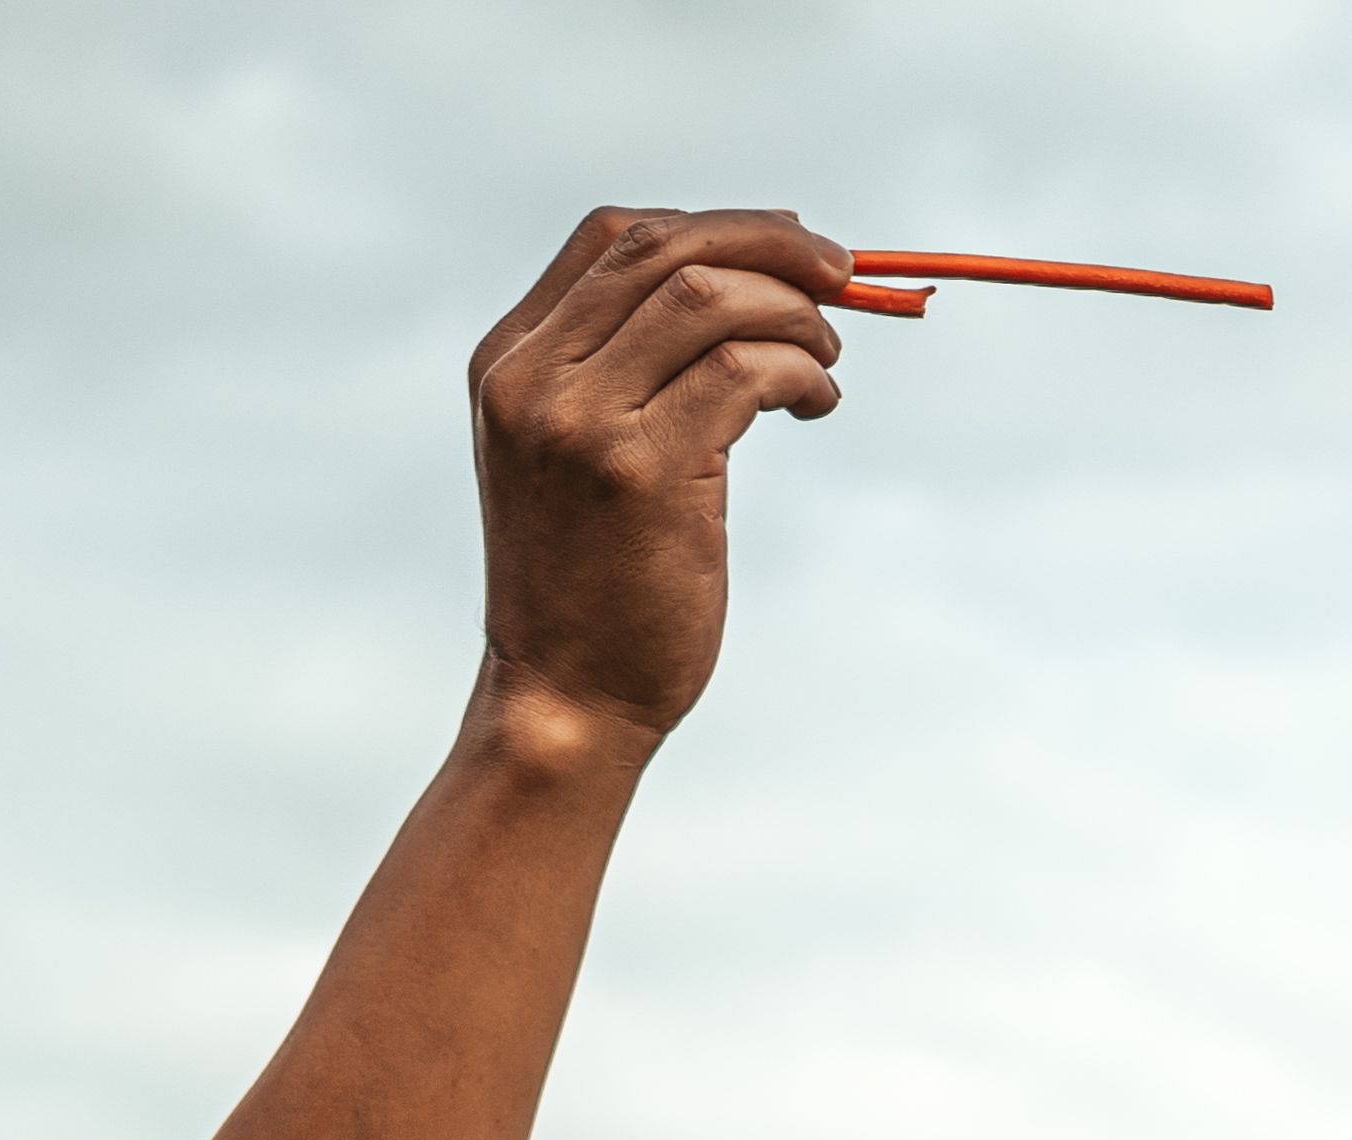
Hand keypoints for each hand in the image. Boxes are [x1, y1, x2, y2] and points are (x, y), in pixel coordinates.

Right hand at [470, 208, 847, 756]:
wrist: (565, 701)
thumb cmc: (593, 585)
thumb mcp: (577, 455)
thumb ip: (623, 371)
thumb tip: (747, 284)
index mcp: (509, 361)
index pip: (616, 238)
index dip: (717, 226)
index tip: (788, 249)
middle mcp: (534, 378)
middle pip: (667, 247)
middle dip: (773, 246)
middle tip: (842, 278)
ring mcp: (581, 422)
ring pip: (711, 297)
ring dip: (794, 314)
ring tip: (825, 363)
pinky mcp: (641, 471)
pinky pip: (746, 372)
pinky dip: (800, 372)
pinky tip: (815, 403)